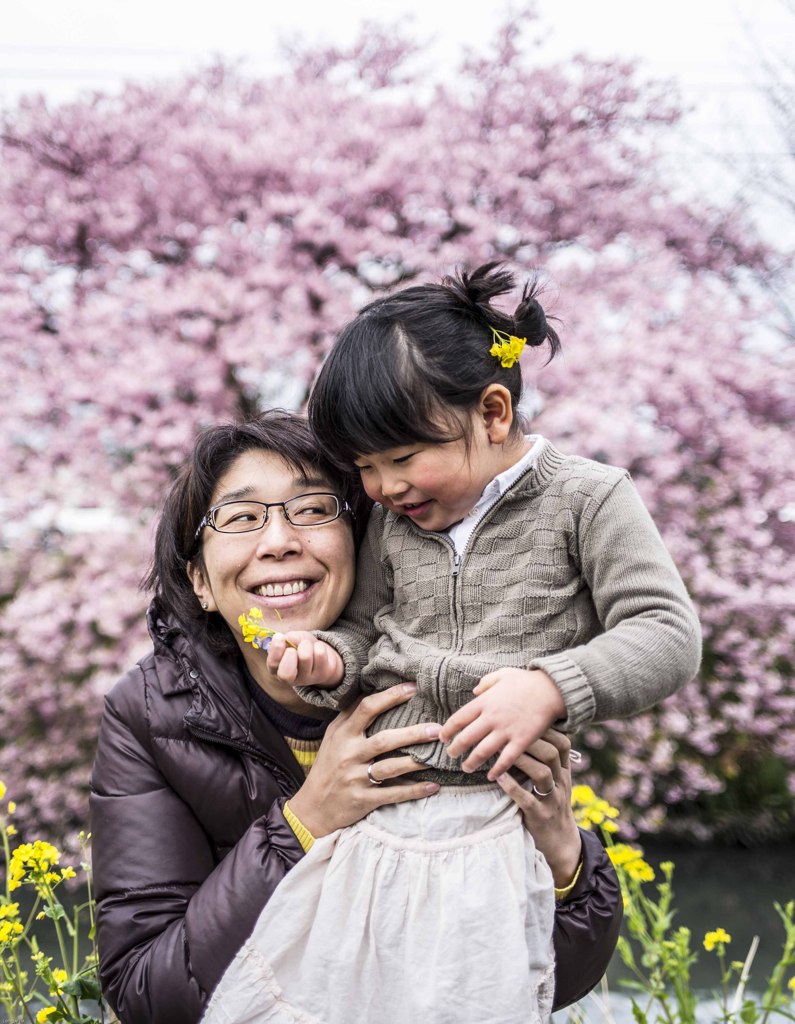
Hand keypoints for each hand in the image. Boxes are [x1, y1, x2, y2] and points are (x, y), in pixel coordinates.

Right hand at [267, 631, 343, 687]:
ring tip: (307, 645)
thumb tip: (288, 638)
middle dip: (290, 653)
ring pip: (305, 657)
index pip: (272, 664)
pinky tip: (318, 649)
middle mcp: (290, 679)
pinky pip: (320, 654)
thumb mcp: (293, 639)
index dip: (276, 649)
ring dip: (306, 644)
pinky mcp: (321, 675)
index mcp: (277, 670)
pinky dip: (319, 645)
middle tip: (294, 648)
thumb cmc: (301, 647)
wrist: (321, 656)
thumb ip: (289, 638)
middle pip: (286, 673)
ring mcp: (307, 679)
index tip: (280, 637)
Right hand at [287, 683, 440, 837]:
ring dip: (416, 762)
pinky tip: (433, 786)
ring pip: (391, 768)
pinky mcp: (363, 800)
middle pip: (384, 740)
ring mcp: (356, 778)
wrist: (313, 807)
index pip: (367, 709)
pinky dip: (414, 791)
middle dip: (412, 733)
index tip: (413, 688)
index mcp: (343, 734)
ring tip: (438, 756)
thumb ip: (351, 716)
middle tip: (437, 728)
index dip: (391, 697)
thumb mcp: (333, 737)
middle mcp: (349, 754)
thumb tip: (372, 688)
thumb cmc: (328, 765)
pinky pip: (393, 794)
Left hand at [439, 667, 564, 780]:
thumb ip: (486, 683)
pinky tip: (491, 776)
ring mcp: (506, 730)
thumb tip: (475, 691)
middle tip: (451, 755)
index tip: (443, 738)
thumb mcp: (502, 674)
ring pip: (482, 752)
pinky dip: (497, 770)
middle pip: (466, 738)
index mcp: (485, 702)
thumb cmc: (526, 681)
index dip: (447, 730)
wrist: (551, 689)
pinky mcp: (522, 741)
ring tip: (466, 767)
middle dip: (455, 749)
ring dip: (471, 762)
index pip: (458, 719)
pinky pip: (506, 759)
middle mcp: (492, 717)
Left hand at [496, 729, 581, 888]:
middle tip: (509, 729)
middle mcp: (561, 783)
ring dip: (522, 759)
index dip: (547, 729)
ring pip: (543, 773)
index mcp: (564, 772)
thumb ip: (545, 760)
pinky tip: (497, 776)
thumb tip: (526, 732)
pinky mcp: (540, 816)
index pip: (562, 744)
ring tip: (502, 750)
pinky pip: (527, 799)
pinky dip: (512, 787)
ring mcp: (552, 800)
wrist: (560, 843)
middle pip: (552, 754)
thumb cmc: (550, 804)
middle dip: (531, 739)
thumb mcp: (555, 782)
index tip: (526, 718)